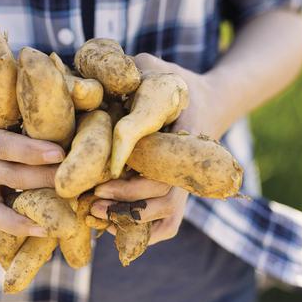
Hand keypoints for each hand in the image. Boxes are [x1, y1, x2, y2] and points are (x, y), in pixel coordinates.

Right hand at [0, 84, 63, 236]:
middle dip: (43, 178)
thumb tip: (84, 87)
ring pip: (1, 200)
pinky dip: (14, 226)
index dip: (29, 150)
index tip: (60, 152)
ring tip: (68, 207)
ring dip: (35, 204)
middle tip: (77, 181)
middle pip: (7, 173)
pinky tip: (43, 231)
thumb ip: (41, 83)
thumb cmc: (6, 87)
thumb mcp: (14, 80)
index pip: (0, 143)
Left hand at [90, 53, 225, 244]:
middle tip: (93, 199)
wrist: (208, 102)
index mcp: (185, 134)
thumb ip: (134, 68)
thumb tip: (101, 76)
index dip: (134, 177)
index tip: (103, 178)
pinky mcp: (179, 192)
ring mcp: (186, 182)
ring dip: (132, 221)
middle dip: (127, 201)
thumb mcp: (156, 68)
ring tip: (95, 216)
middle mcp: (189, 164)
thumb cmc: (174, 84)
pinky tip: (112, 227)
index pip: (163, 163)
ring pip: (167, 215)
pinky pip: (168, 224)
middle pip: (164, 195)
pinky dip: (145, 233)